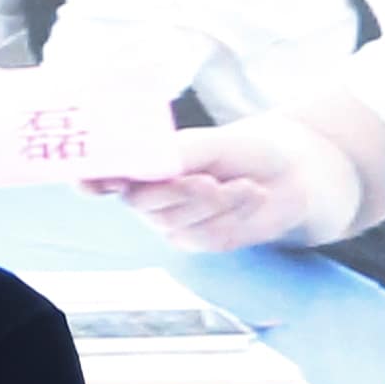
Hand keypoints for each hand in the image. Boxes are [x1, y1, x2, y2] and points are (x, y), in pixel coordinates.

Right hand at [94, 123, 330, 252]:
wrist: (294, 172)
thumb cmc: (248, 148)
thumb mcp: (214, 142)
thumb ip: (178, 153)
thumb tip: (146, 163)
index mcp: (142, 163)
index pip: (100, 173)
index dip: (89, 177)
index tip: (90, 182)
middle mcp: (147, 194)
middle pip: (139, 201)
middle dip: (175, 192)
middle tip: (209, 180)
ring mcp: (170, 220)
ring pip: (175, 220)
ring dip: (216, 201)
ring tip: (246, 184)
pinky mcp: (198, 240)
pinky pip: (204, 235)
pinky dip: (233, 212)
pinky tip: (252, 195)